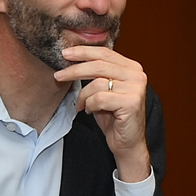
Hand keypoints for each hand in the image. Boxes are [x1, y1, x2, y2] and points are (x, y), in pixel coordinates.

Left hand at [53, 46, 149, 182]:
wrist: (128, 143)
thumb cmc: (114, 118)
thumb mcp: (104, 91)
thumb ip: (97, 74)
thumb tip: (73, 60)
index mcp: (132, 68)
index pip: (105, 52)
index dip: (83, 51)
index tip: (65, 53)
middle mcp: (137, 75)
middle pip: (98, 65)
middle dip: (75, 70)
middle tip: (59, 76)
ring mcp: (136, 88)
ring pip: (97, 83)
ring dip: (83, 96)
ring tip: (81, 105)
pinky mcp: (131, 102)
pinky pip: (99, 98)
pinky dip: (90, 105)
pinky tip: (90, 111)